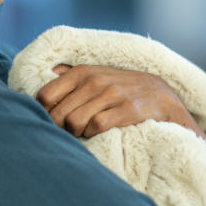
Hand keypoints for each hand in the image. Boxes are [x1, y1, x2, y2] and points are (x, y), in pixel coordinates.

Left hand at [35, 64, 188, 137]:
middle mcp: (94, 80)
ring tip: (84, 132)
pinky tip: (97, 133)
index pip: (45, 96)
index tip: (53, 119)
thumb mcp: (95, 75)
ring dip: (76, 133)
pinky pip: (96, 126)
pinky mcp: (126, 109)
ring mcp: (111, 94)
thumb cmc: (120, 88)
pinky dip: (92, 134)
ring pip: (74, 122)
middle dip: (60, 128)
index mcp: (82, 72)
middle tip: (68, 132)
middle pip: (58, 114)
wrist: (161, 96)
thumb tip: (45, 74)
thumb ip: (69, 76)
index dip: (44, 112)